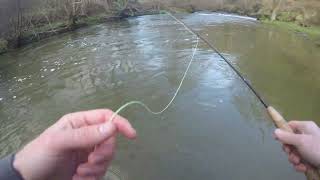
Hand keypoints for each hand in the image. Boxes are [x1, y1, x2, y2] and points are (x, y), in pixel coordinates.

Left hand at [13, 109, 135, 179]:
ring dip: (96, 168)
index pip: (106, 117)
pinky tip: (78, 178)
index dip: (120, 124)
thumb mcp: (59, 141)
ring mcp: (88, 153)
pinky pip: (100, 171)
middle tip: (90, 162)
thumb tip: (112, 127)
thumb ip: (85, 134)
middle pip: (110, 141)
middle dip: (103, 154)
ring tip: (79, 173)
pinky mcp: (88, 168)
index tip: (132, 135)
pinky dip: (92, 177)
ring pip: (107, 158)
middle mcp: (87, 136)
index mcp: (80, 122)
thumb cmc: (39, 155)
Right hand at [274, 121, 319, 171]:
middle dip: (289, 149)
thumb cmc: (318, 149)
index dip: (282, 131)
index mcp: (306, 127)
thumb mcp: (301, 141)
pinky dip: (300, 165)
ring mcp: (309, 148)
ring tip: (298, 162)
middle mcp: (307, 136)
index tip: (276, 139)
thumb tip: (275, 131)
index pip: (290, 125)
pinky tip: (303, 167)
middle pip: (290, 140)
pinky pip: (300, 160)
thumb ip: (287, 137)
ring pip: (294, 152)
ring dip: (293, 159)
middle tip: (290, 154)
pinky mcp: (311, 158)